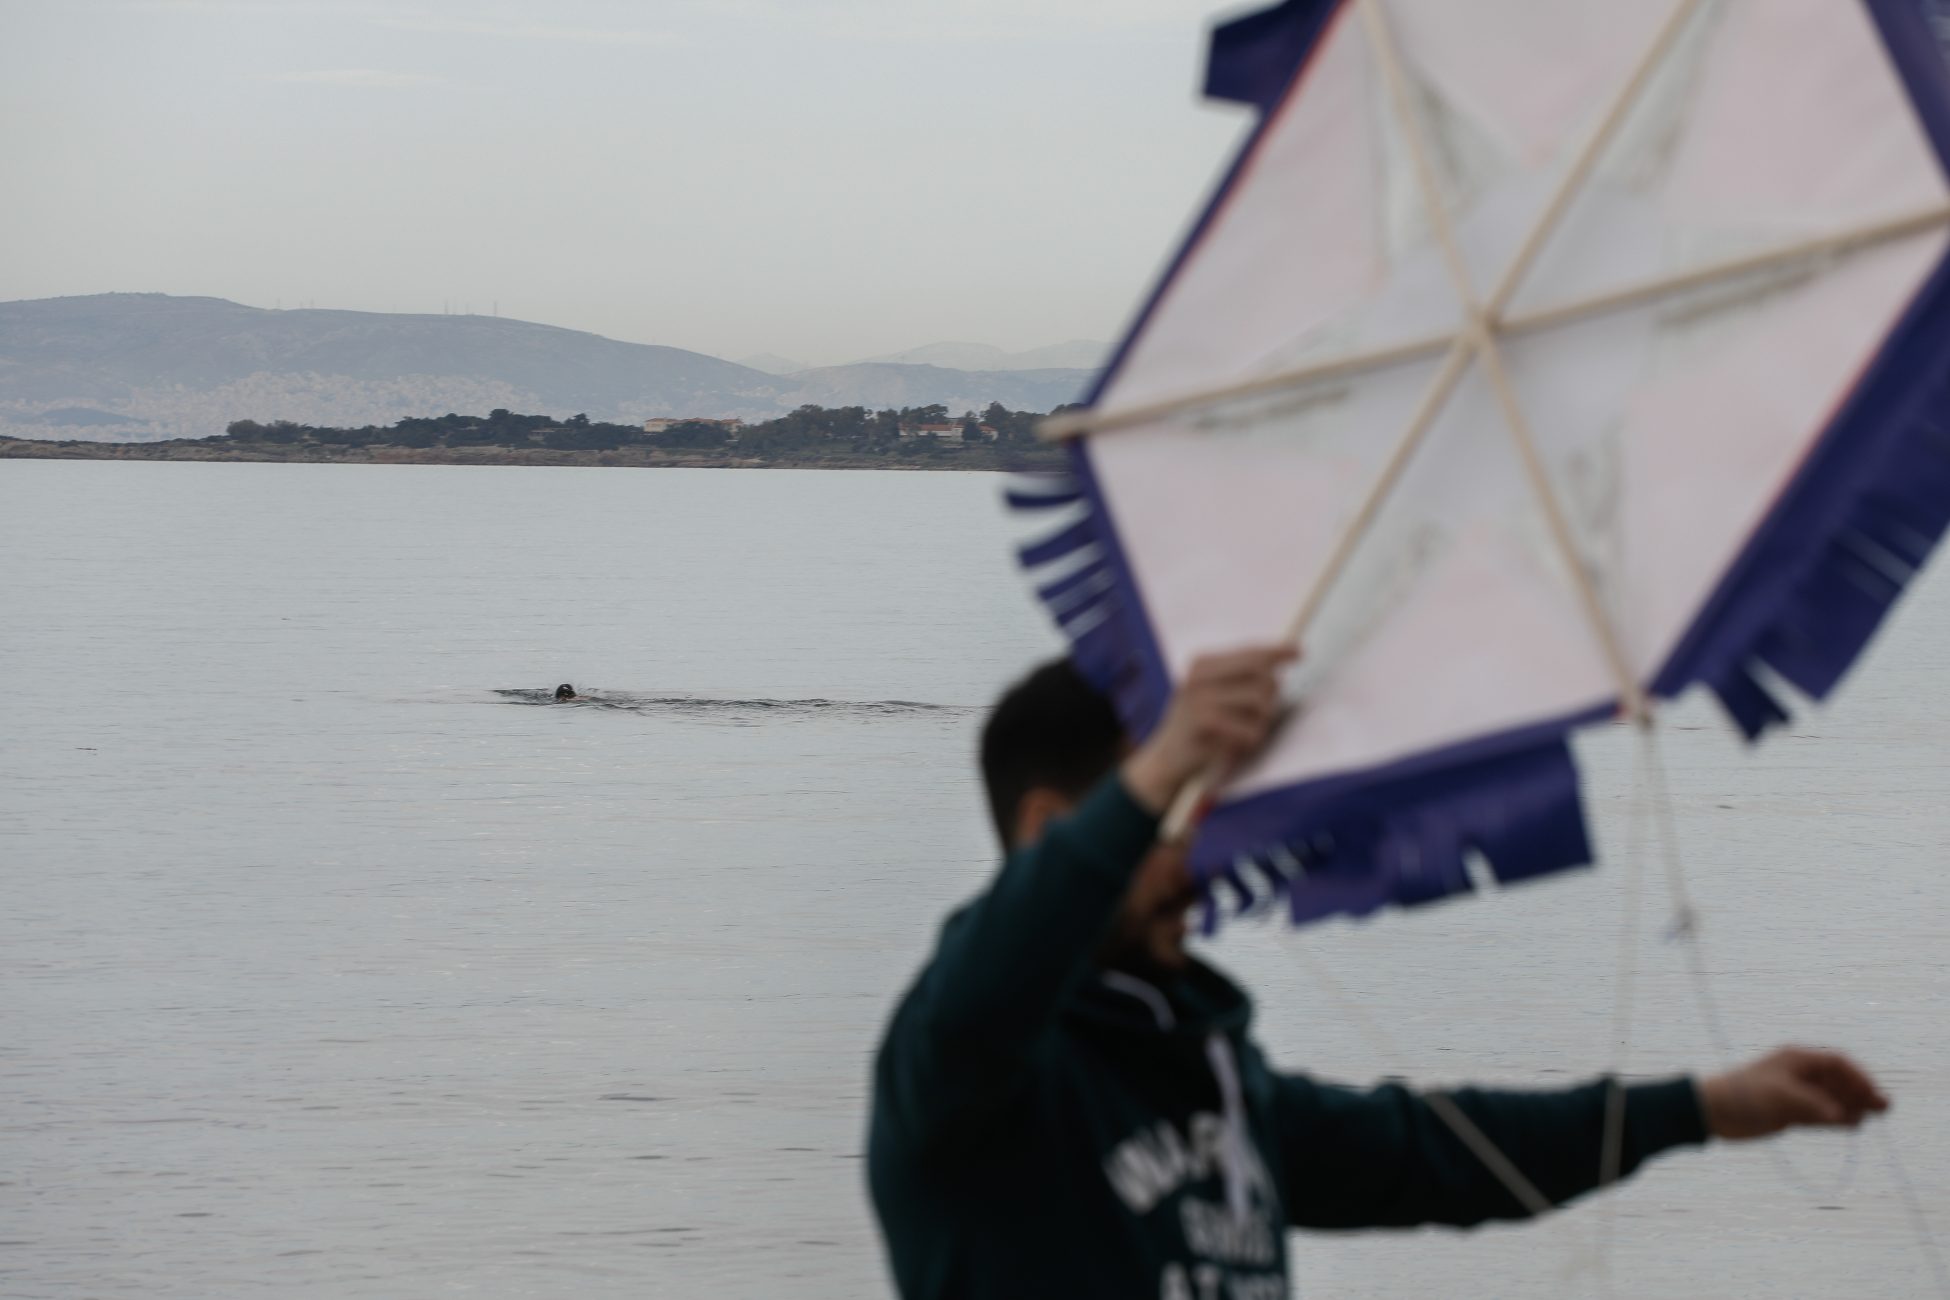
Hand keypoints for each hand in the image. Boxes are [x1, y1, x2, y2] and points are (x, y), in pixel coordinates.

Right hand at [1121, 644, 1298, 813]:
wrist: (1166, 759)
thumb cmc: (1198, 726)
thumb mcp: (1212, 694)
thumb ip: (1240, 678)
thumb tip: (1281, 662)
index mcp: (1202, 664)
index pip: (1250, 653)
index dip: (1277, 652)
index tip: (1299, 652)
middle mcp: (1199, 675)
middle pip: (1261, 674)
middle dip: (1271, 695)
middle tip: (1262, 712)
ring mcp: (1200, 697)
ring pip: (1261, 701)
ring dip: (1262, 721)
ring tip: (1246, 730)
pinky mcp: (1204, 721)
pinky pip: (1252, 728)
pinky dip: (1251, 739)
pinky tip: (1237, 744)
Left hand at [1698, 1047, 1888, 1140]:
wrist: (1713, 1111)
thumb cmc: (1745, 1094)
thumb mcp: (1782, 1098)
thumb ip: (1815, 1106)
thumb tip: (1844, 1117)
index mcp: (1796, 1060)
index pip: (1836, 1063)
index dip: (1858, 1076)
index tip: (1873, 1092)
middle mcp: (1798, 1075)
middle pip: (1837, 1081)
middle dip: (1860, 1093)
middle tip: (1884, 1107)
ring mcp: (1795, 1094)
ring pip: (1830, 1099)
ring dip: (1851, 1107)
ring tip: (1873, 1118)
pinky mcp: (1789, 1112)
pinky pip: (1820, 1114)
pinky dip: (1835, 1119)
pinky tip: (1853, 1126)